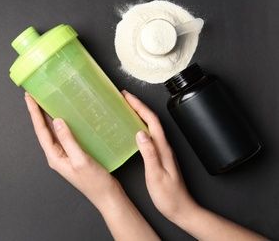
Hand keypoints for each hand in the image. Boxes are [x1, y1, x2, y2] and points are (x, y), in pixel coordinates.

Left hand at [24, 92, 122, 209]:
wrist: (107, 195)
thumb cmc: (94, 182)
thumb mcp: (80, 160)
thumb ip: (68, 140)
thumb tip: (57, 121)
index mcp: (54, 157)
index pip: (41, 131)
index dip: (34, 113)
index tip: (29, 98)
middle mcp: (57, 155)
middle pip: (44, 130)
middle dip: (37, 112)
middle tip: (33, 95)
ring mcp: (65, 154)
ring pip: (54, 131)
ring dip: (48, 116)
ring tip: (45, 101)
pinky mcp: (75, 153)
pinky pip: (65, 135)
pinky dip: (63, 123)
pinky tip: (66, 116)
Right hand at [124, 90, 266, 239]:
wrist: (181, 209)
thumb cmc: (168, 196)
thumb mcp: (156, 175)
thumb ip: (149, 153)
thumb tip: (140, 133)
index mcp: (163, 148)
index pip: (151, 121)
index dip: (139, 106)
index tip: (127, 96)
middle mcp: (164, 147)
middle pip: (151, 120)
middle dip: (138, 106)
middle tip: (124, 98)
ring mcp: (163, 151)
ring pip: (150, 126)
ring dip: (139, 114)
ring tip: (127, 108)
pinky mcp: (160, 156)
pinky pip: (150, 135)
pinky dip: (140, 126)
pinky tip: (133, 129)